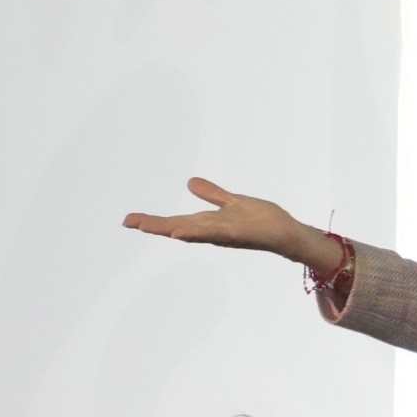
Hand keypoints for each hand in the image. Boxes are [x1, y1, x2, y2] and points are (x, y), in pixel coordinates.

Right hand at [122, 179, 341, 272]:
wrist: (287, 233)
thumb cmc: (262, 220)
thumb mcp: (232, 201)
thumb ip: (211, 194)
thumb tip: (190, 182)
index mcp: (209, 223)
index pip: (176, 221)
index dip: (153, 221)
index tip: (130, 220)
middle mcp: (213, 231)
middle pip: (178, 228)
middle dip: (154, 225)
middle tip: (129, 222)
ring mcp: (225, 234)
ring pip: (193, 231)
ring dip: (172, 230)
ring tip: (150, 228)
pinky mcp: (239, 234)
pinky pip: (214, 234)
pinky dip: (197, 233)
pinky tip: (180, 233)